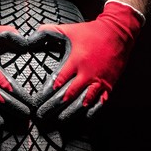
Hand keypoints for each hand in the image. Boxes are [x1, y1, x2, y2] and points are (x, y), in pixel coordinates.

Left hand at [33, 1, 143, 120]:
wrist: (119, 32)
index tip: (37, 101)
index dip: (47, 93)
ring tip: (58, 121)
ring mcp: (99, 81)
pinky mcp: (108, 85)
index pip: (58, 81)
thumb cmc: (90, 32)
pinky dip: (91, 112)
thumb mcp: (68, 30)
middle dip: (53, 107)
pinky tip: (82, 119)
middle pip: (68, 95)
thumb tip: (31, 35)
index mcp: (76, 61)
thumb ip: (48, 32)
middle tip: (42, 115)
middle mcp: (87, 73)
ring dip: (70, 113)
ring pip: (83, 102)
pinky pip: (100, 103)